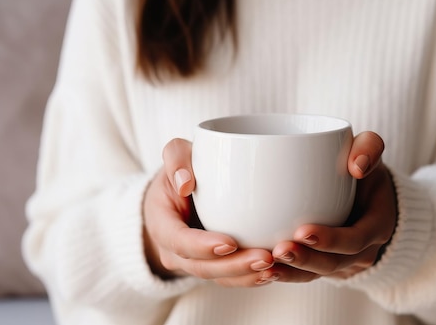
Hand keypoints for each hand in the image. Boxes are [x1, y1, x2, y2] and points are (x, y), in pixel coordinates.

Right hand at [142, 138, 275, 285]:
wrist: (177, 197)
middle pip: (202, 267)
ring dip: (246, 276)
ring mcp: (193, 263)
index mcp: (162, 225)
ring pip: (218, 278)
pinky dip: (250, 278)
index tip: (230, 242)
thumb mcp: (175, 156)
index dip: (203, 246)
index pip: (179, 241)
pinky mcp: (213, 267)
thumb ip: (176, 158)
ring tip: (274, 268)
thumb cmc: (180, 173)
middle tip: (265, 258)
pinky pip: (230, 279)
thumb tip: (185, 182)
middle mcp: (175, 251)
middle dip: (234, 266)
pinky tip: (274, 272)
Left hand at [263, 131, 397, 282]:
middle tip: (279, 250)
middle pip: (334, 264)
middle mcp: (362, 250)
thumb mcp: (371, 150)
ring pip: (316, 274)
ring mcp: (343, 262)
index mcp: (377, 225)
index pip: (356, 239)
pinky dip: (286, 273)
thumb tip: (356, 165)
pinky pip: (305, 274)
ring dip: (291, 272)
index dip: (331, 240)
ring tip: (267, 266)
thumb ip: (369, 148)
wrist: (363, 190)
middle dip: (306, 260)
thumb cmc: (361, 165)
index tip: (303, 231)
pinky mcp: (323, 264)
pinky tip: (264, 270)